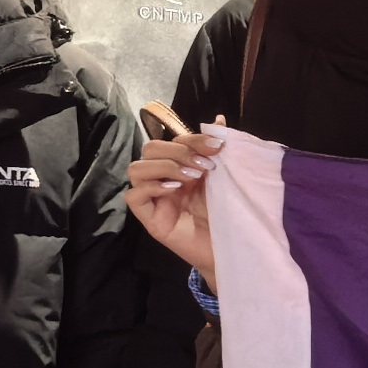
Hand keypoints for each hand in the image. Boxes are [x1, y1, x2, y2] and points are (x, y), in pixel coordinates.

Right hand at [127, 130, 222, 285]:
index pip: (173, 140)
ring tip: (192, 177)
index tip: (219, 146)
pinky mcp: (149, 218)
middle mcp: (164, 179)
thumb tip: (218, 119)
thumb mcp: (226, 177)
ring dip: (165, 166)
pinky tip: (175, 189)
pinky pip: (134, 195)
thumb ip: (219, 150)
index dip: (193, 138)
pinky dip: (152, 186)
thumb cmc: (229, 213)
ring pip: (137, 168)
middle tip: (205, 166)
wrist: (234, 248)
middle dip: (179, 151)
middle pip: (150, 149)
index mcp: (181, 166)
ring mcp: (154, 198)